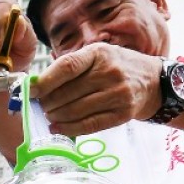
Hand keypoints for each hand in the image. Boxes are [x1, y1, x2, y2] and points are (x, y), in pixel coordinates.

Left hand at [31, 43, 162, 135]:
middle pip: (68, 92)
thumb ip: (70, 67)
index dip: (45, 81)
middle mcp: (110, 72)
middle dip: (47, 102)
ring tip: (48, 115)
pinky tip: (56, 128)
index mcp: (99, 54)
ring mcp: (118, 94)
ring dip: (56, 116)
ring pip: (75, 110)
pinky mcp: (122, 114)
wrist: (152, 81)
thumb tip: (35, 85)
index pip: (67, 67)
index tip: (30, 91)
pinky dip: (69, 128)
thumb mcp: (97, 56)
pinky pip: (89, 125)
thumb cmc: (115, 67)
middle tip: (39, 106)